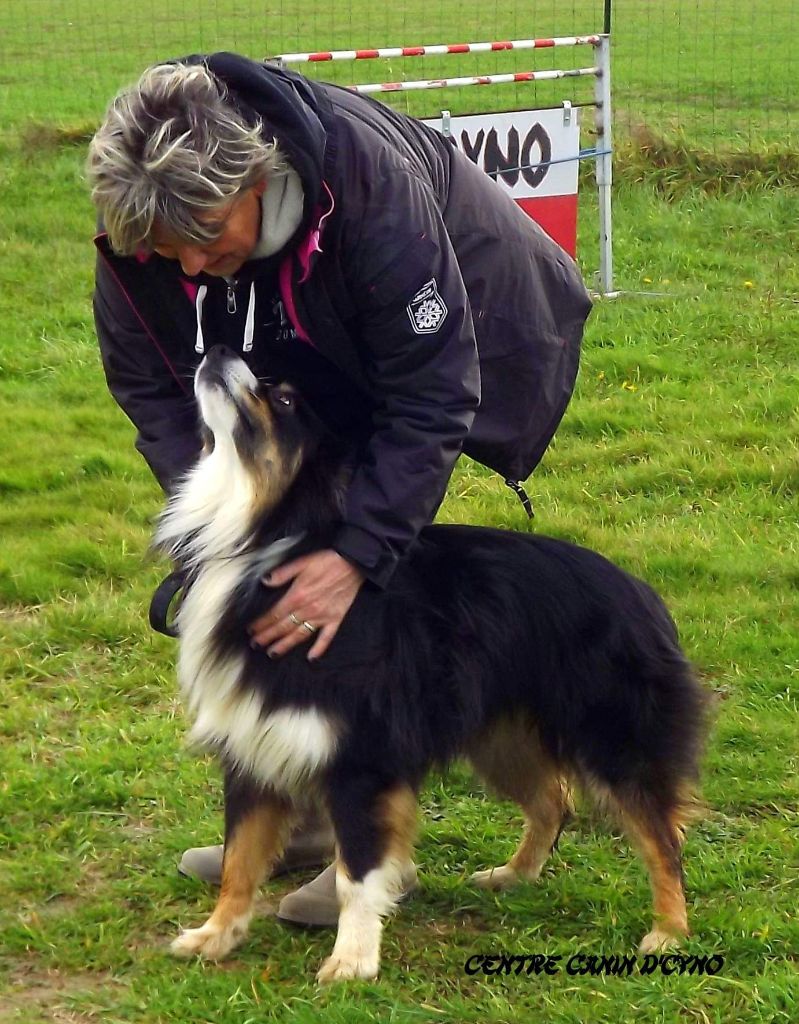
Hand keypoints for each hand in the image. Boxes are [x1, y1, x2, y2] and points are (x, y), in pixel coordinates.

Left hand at [248, 549, 365, 659]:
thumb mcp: (301, 562)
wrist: (353, 563)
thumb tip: (265, 581)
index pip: (274, 614)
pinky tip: (311, 658)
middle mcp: (307, 609)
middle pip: (283, 626)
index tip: (251, 630)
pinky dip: (319, 648)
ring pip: (300, 634)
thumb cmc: (327, 561)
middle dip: (267, 636)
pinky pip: (326, 637)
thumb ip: (282, 573)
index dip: (261, 623)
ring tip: (273, 653)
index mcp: (297, 595)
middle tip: (256, 644)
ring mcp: (322, 616)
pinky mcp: (335, 619)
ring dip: (285, 645)